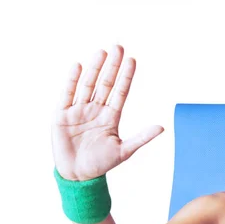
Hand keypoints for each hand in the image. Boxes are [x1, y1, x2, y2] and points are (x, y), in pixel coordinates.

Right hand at [51, 45, 163, 180]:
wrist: (78, 176)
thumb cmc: (101, 164)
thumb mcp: (124, 151)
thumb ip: (142, 138)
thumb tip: (162, 127)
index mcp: (111, 117)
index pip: (120, 92)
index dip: (126, 77)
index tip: (133, 60)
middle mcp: (96, 110)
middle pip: (105, 83)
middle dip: (112, 66)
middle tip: (118, 47)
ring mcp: (79, 111)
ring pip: (88, 85)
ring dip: (95, 69)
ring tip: (102, 52)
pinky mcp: (62, 116)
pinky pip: (68, 95)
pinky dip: (72, 81)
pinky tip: (78, 67)